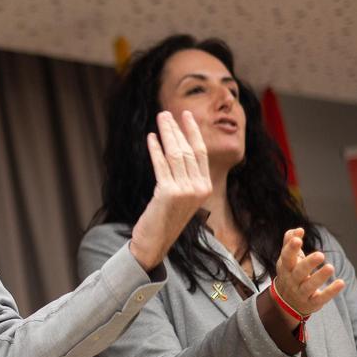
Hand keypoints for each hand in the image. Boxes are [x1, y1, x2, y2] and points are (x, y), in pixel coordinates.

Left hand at [129, 111, 213, 270]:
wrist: (154, 242)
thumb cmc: (165, 218)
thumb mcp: (181, 197)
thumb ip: (184, 177)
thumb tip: (177, 149)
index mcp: (205, 187)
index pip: (200, 153)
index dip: (192, 132)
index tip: (185, 116)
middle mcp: (198, 188)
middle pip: (187, 150)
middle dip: (176, 129)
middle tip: (166, 113)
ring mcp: (185, 190)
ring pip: (175, 155)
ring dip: (166, 134)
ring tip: (159, 120)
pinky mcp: (168, 193)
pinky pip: (161, 165)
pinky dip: (155, 149)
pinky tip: (151, 138)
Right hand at [272, 228, 344, 324]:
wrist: (287, 302)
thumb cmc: (291, 274)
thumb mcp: (287, 259)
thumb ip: (290, 242)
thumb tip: (298, 229)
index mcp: (286, 267)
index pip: (287, 257)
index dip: (291, 248)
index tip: (298, 238)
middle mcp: (292, 280)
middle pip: (299, 272)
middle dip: (308, 263)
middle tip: (320, 255)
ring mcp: (301, 293)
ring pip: (309, 286)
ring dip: (320, 277)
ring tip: (330, 267)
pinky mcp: (311, 303)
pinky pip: (320, 298)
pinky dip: (330, 292)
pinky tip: (340, 283)